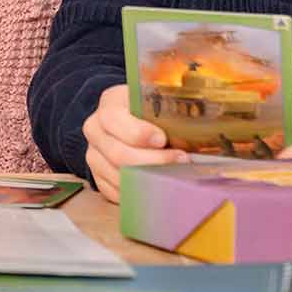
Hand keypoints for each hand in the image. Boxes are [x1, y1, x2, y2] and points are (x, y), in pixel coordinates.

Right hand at [82, 82, 188, 202]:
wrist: (128, 119)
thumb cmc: (147, 110)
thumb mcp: (154, 99)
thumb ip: (167, 107)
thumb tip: (198, 124)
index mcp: (109, 105)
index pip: (113, 119)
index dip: (139, 133)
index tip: (163, 139)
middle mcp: (95, 130)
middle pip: (118, 153)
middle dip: (152, 161)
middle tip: (180, 161)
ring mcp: (94, 155)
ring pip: (118, 176)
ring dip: (148, 179)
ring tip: (174, 175)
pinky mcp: (98, 176)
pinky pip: (115, 191)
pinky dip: (138, 191)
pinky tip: (158, 186)